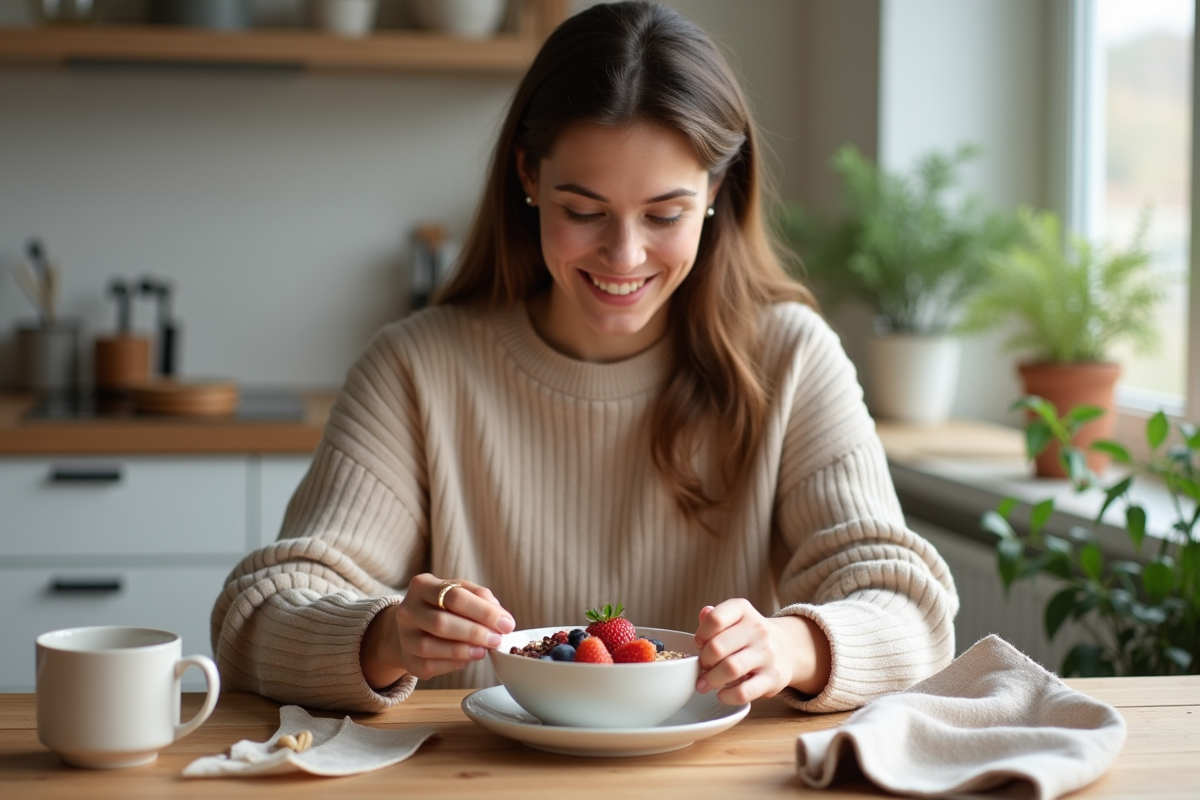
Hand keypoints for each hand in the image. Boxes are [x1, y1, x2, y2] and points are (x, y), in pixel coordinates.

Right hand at [360, 574, 513, 688]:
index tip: (506, 624)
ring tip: (484, 651)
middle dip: (475, 633)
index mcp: (423, 585)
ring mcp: (405, 636)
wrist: (413, 627)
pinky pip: (430, 665)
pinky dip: (453, 663)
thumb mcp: (461, 592)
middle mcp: (408, 609)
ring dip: (463, 650)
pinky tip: (468, 659)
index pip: (455, 596)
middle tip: (497, 640)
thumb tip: (503, 619)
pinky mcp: (408, 659)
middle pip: (441, 622)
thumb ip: (482, 600)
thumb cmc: (444, 607)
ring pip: (431, 646)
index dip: (484, 612)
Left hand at [692, 599, 830, 704]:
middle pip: (717, 647)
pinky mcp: (773, 677)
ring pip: (730, 669)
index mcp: (743, 610)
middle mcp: (758, 629)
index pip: (715, 619)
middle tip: (702, 667)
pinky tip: (722, 694)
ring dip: (711, 680)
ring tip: (705, 683)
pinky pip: (744, 692)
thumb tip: (703, 614)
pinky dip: (727, 696)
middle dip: (703, 661)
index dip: (700, 635)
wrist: (786, 648)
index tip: (698, 645)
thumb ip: (715, 618)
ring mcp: (767, 653)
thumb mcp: (734, 619)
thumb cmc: (749, 635)